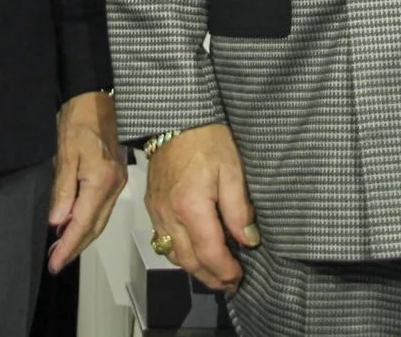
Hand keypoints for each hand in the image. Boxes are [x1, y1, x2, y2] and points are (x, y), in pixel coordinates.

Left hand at [45, 91, 125, 271]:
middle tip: (56, 262)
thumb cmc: (79, 121)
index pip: (82, 224)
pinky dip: (88, 221)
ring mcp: (117, 183)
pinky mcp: (116, 177)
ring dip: (81, 236)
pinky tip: (75, 225)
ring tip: (62, 249)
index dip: (68, 246)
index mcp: (101, 182)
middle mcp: (114, 186)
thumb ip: (63, 190)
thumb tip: (57, 222)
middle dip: (75, 247)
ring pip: (100, 220)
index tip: (54, 263)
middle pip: (94, 227)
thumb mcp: (65, 154)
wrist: (97, 98)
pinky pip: (102, 208)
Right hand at [142, 123, 258, 292]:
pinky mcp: (153, 206)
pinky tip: (195, 251)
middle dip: (211, 277)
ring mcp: (157, 212)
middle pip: (189, 261)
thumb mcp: (232, 170)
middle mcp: (169, 215)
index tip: (239, 277)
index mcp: (190, 207)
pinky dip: (180, 253)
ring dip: (195, 268)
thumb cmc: (206, 139)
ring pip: (174, 254)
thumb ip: (239, 209)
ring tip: (216, 272)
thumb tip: (248, 241)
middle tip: (230, 283)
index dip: (225, 271)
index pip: (209, 253)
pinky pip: (164, 240)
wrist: (175, 118)